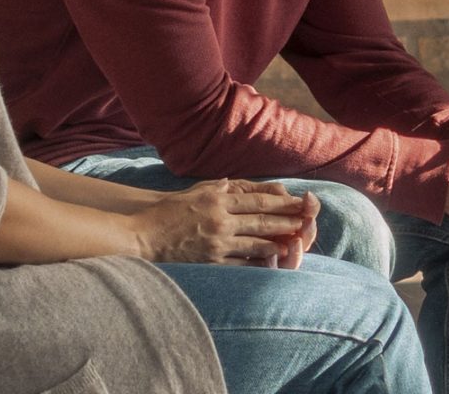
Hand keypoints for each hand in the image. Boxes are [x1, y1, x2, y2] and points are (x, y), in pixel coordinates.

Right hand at [132, 180, 317, 265]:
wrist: (142, 237)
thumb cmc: (167, 213)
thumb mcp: (194, 193)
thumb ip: (217, 189)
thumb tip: (232, 184)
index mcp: (218, 200)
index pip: (259, 201)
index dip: (283, 203)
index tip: (300, 204)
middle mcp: (221, 220)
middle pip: (262, 222)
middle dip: (287, 222)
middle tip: (306, 223)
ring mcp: (216, 243)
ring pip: (255, 244)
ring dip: (278, 244)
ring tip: (294, 244)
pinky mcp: (211, 262)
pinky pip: (240, 264)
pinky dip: (257, 263)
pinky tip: (269, 263)